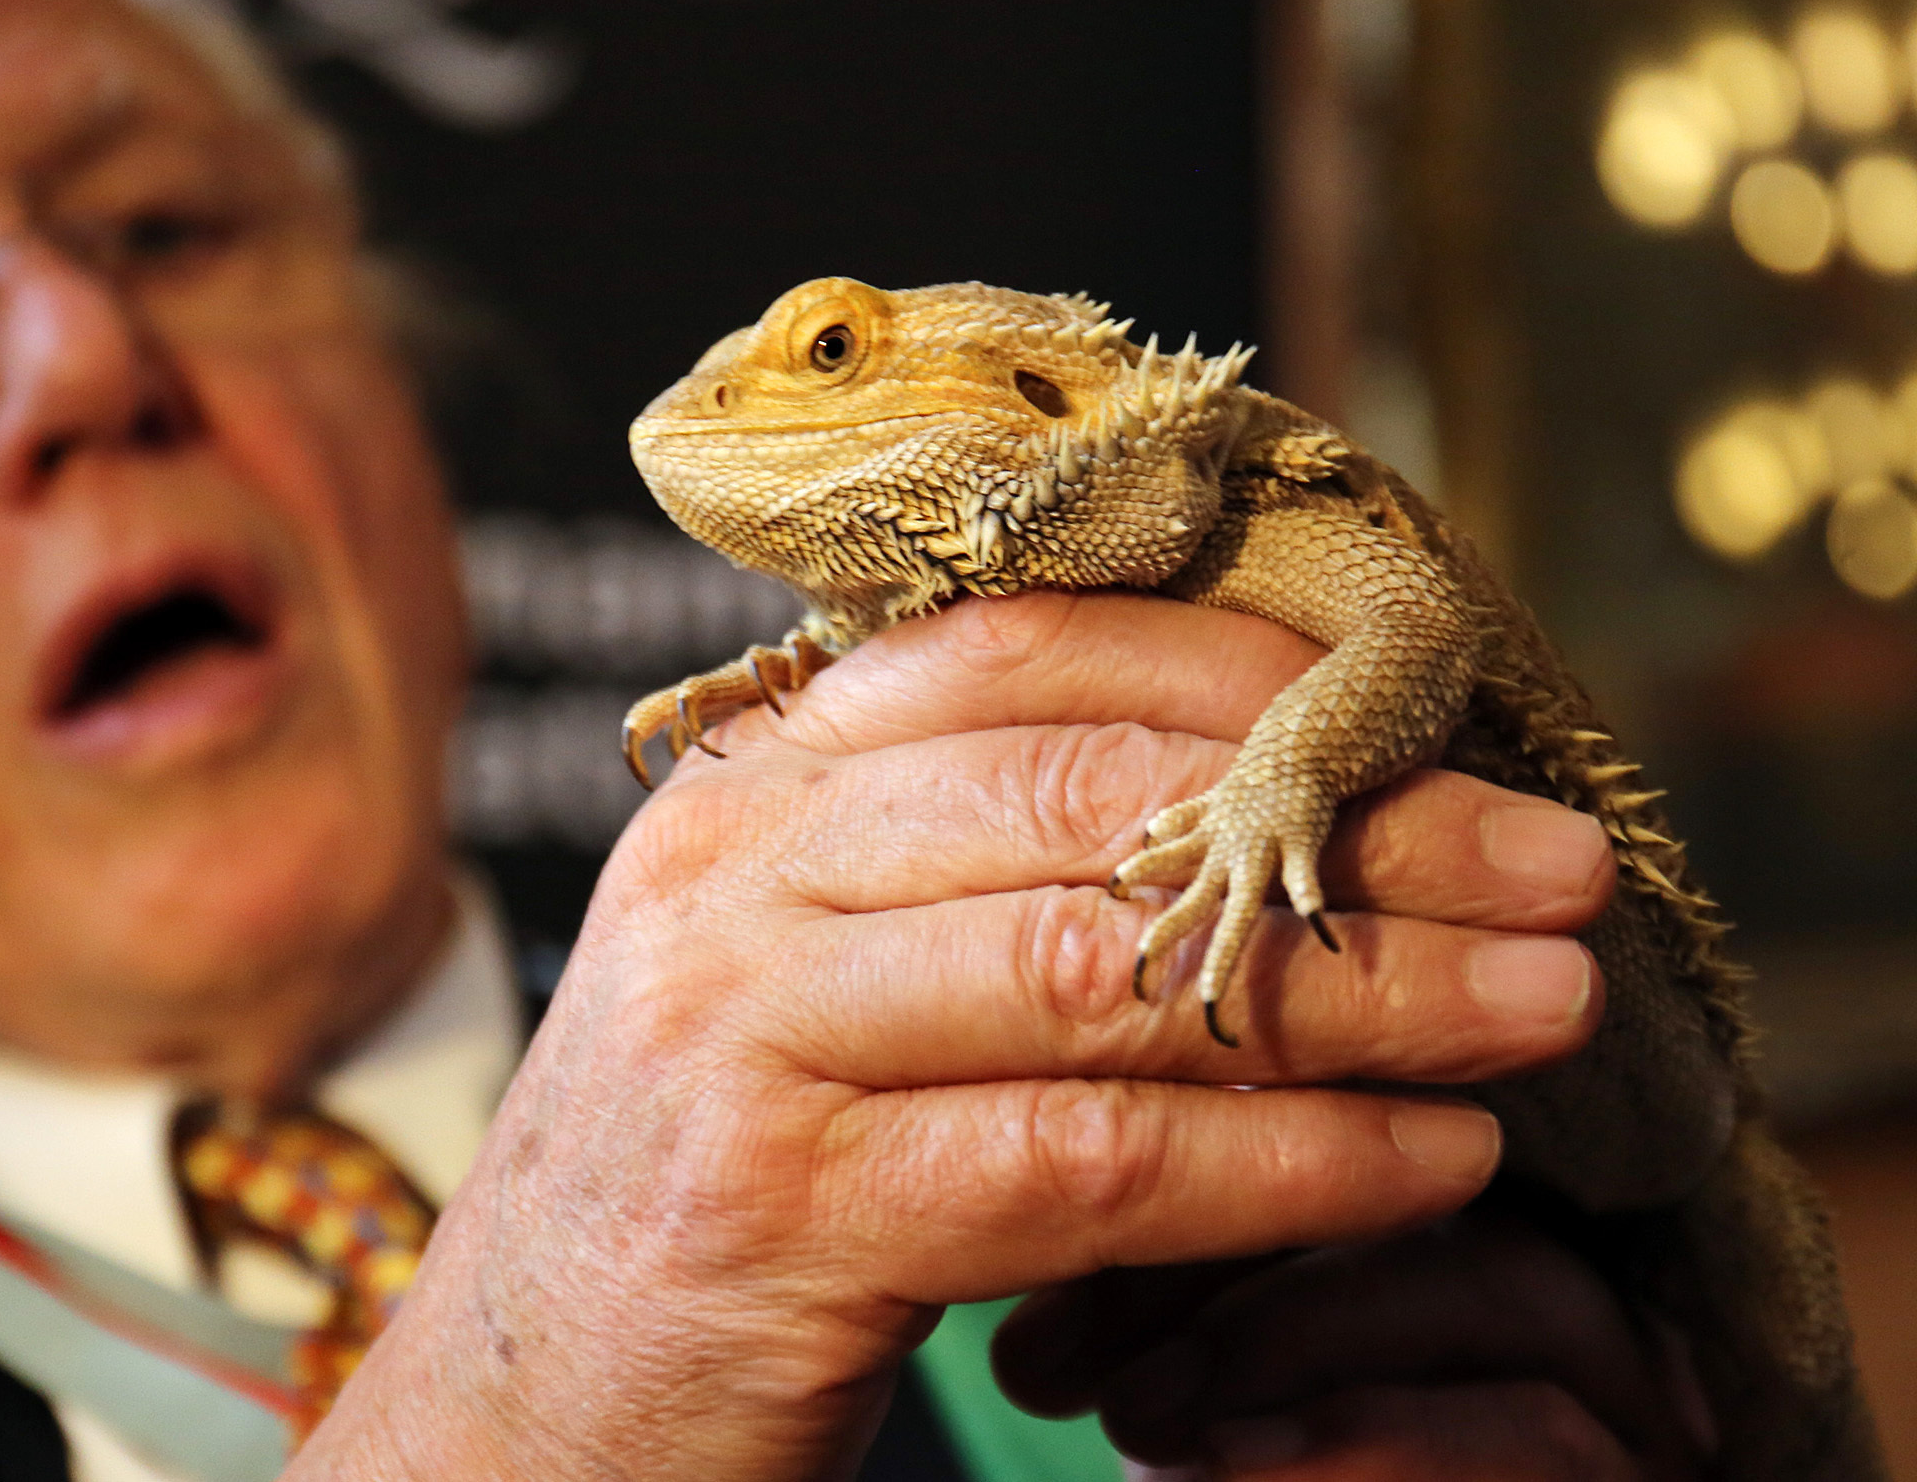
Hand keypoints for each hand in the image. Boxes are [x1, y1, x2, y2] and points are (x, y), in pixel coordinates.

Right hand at [299, 592, 1616, 1480]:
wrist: (509, 1411)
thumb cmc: (702, 1186)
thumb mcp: (799, 992)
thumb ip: (952, 884)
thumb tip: (1246, 827)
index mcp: (738, 797)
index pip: (1010, 656)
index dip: (1239, 673)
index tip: (1428, 718)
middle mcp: (727, 883)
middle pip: (1086, 802)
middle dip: (1350, 827)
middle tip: (1554, 861)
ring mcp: (737, 1037)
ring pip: (1102, 970)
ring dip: (1360, 989)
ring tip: (1541, 1004)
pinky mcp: (779, 1214)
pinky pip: (1085, 1163)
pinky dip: (1287, 1164)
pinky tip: (1427, 1164)